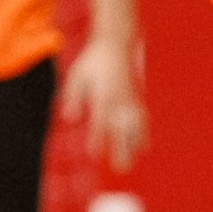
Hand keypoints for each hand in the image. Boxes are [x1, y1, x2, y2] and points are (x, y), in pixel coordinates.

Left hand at [60, 38, 145, 170]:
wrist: (116, 43)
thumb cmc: (93, 60)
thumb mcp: (78, 75)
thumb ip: (73, 96)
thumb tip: (69, 118)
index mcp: (104, 94)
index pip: (100, 121)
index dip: (98, 139)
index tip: (94, 155)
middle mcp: (119, 99)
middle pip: (122, 129)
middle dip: (121, 149)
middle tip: (121, 169)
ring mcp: (131, 99)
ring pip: (135, 127)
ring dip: (134, 146)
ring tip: (132, 163)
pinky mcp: (137, 98)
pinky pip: (142, 119)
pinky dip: (143, 133)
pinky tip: (143, 147)